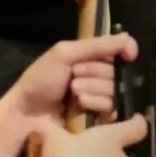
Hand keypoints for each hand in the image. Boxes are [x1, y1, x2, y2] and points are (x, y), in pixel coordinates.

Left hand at [0, 33, 134, 148]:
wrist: (26, 114)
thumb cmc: (40, 81)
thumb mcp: (63, 55)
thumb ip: (95, 45)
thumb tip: (128, 39)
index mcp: (89, 58)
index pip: (119, 50)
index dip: (125, 51)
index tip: (128, 55)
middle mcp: (98, 77)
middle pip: (118, 71)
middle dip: (95, 72)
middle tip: (73, 76)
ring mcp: (100, 98)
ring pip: (116, 89)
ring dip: (93, 88)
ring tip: (72, 91)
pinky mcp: (100, 118)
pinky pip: (113, 108)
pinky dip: (97, 103)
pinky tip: (80, 103)